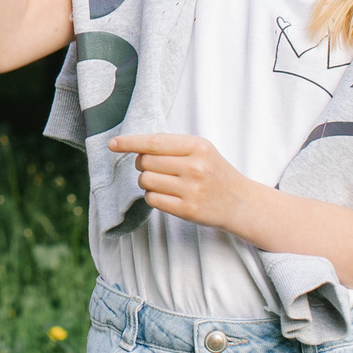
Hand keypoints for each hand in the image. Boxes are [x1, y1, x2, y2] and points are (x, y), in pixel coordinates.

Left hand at [109, 132, 258, 232]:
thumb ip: (172, 146)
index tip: (112, 144)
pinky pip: (152, 199)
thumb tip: (134, 147)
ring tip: (162, 182)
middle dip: (142, 164)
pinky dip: (152, 196)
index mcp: (197, 146)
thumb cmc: (214, 172)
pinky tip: (166, 195)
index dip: (130, 142)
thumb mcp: (201, 150)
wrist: (240, 202)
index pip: (154, 142)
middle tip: (155, 167)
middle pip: (146, 162)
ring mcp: (191, 190)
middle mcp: (195, 167)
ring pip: (146, 181)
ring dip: (146, 181)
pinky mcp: (187, 210)